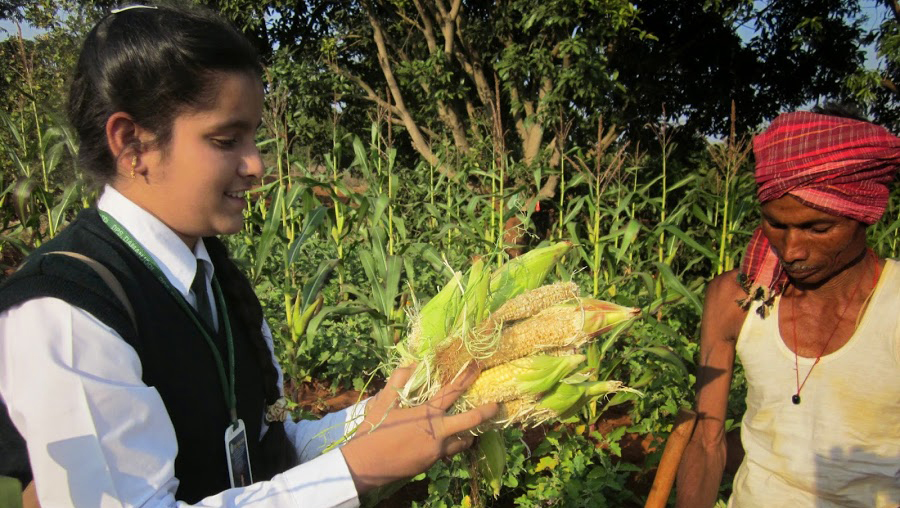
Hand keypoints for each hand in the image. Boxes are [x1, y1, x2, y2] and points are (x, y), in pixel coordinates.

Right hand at [340, 363, 497, 492]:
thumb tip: (411, 364)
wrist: (365, 466)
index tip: (478, 366)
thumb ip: (398, 381)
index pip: (453, 391)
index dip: (467, 377)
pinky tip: (445, 441)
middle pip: (471, 422)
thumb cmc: (373, 431)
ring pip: (462, 442)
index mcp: (426, 414)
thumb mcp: (383, 403)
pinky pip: (448, 452)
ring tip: (470, 429)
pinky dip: (451, 445)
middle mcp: (437, 433)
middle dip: (486, 413)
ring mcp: (436, 451)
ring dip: (468, 434)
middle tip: (497, 406)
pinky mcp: (431, 463)